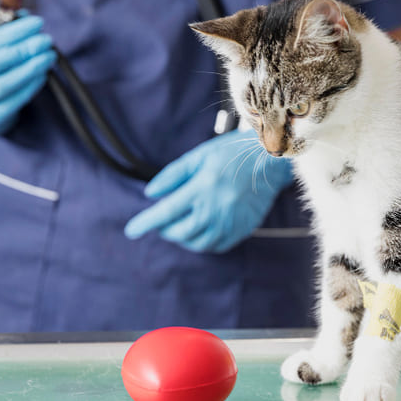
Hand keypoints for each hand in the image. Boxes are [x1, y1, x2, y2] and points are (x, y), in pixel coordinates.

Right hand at [0, 15, 56, 135]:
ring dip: (31, 68)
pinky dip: (31, 86)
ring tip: (49, 57)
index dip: (15, 31)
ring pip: (5, 84)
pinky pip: (15, 101)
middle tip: (45, 40)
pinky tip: (42, 75)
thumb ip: (2, 42)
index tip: (36, 23)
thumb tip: (28, 21)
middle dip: (23, 49)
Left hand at [124, 129, 293, 252]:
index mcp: (202, 188)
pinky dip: (202, 242)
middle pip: (180, 232)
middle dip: (165, 229)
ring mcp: (230, 223)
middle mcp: (216, 209)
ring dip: (182, 238)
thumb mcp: (198, 157)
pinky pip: (215, 246)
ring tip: (179, 225)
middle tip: (161, 221)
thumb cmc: (230, 155)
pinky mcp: (241, 230)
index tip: (131, 230)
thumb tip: (150, 194)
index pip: (166, 212)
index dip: (146, 222)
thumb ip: (172, 175)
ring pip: (197, 243)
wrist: (268, 163)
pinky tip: (200, 229)